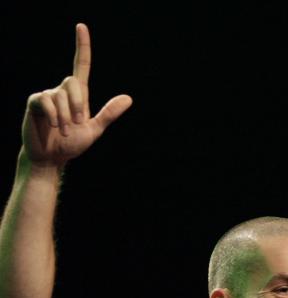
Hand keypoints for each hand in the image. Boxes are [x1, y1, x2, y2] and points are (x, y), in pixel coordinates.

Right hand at [22, 24, 131, 167]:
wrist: (52, 157)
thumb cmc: (72, 144)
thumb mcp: (94, 130)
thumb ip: (109, 114)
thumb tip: (129, 98)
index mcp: (79, 95)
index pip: (81, 64)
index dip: (82, 46)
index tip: (81, 26)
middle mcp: (62, 91)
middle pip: (73, 81)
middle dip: (78, 104)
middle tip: (77, 124)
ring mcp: (48, 95)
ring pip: (60, 95)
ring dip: (66, 117)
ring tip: (64, 130)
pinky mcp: (35, 102)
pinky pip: (47, 101)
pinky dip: (54, 115)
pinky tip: (54, 126)